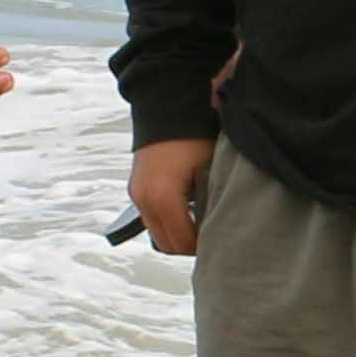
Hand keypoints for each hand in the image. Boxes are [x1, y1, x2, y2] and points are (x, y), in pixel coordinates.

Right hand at [126, 134, 208, 256]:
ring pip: (156, 233)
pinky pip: (150, 217)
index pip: (181, 242)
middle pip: (165, 244)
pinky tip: (185, 212)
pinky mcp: (135, 189)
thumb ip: (212, 201)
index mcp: (163, 198)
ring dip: (175, 234)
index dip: (201, 247)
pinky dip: (166, 221)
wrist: (166, 108)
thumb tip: (220, 224)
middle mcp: (145, 200)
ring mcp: (137, 195)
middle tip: (209, 239)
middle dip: (187, 246)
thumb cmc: (194, 136)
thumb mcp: (210, 169)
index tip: (217, 242)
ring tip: (198, 226)